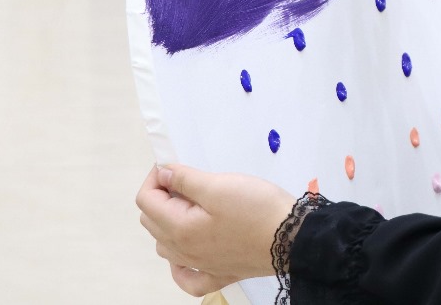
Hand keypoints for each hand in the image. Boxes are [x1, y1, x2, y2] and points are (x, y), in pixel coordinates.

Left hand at [136, 164, 295, 294]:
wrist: (293, 238)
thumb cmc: (257, 209)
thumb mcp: (220, 185)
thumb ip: (185, 180)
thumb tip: (161, 175)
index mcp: (179, 229)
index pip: (146, 200)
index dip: (156, 176)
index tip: (174, 164)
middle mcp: (184, 252)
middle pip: (152, 222)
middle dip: (162, 196)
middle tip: (188, 180)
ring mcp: (201, 266)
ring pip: (165, 246)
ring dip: (168, 223)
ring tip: (193, 205)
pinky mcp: (221, 274)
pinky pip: (187, 276)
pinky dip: (179, 264)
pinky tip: (187, 252)